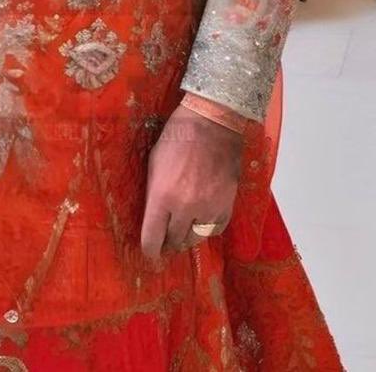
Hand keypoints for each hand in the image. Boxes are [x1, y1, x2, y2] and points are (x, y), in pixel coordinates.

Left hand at [140, 104, 243, 259]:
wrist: (212, 123)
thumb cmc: (177, 138)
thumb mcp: (154, 163)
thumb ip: (154, 193)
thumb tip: (153, 216)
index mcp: (162, 196)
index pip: (152, 239)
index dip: (149, 249)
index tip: (150, 251)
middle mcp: (185, 207)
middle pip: (174, 241)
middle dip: (168, 242)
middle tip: (166, 238)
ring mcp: (208, 208)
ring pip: (195, 239)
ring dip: (187, 237)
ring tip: (183, 230)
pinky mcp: (226, 205)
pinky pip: (215, 230)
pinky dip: (207, 228)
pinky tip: (202, 220)